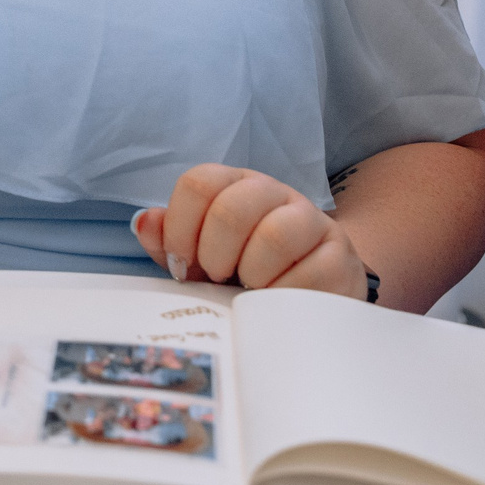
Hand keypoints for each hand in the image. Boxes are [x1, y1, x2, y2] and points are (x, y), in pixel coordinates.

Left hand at [131, 164, 365, 298]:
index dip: (180, 227)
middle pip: (233, 207)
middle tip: (217, 278)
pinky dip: (283, 295)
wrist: (314, 291)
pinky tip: (278, 302)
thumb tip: (143, 222)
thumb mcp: (201, 259)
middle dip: (214, 254)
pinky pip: (309, 272)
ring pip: (275, 234)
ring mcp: (312, 221)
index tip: (181, 265)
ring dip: (252, 273)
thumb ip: (170, 242)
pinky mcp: (341, 256)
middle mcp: (274, 193)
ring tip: (250, 290)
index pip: (199, 182)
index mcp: (235, 186)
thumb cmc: (247, 273)